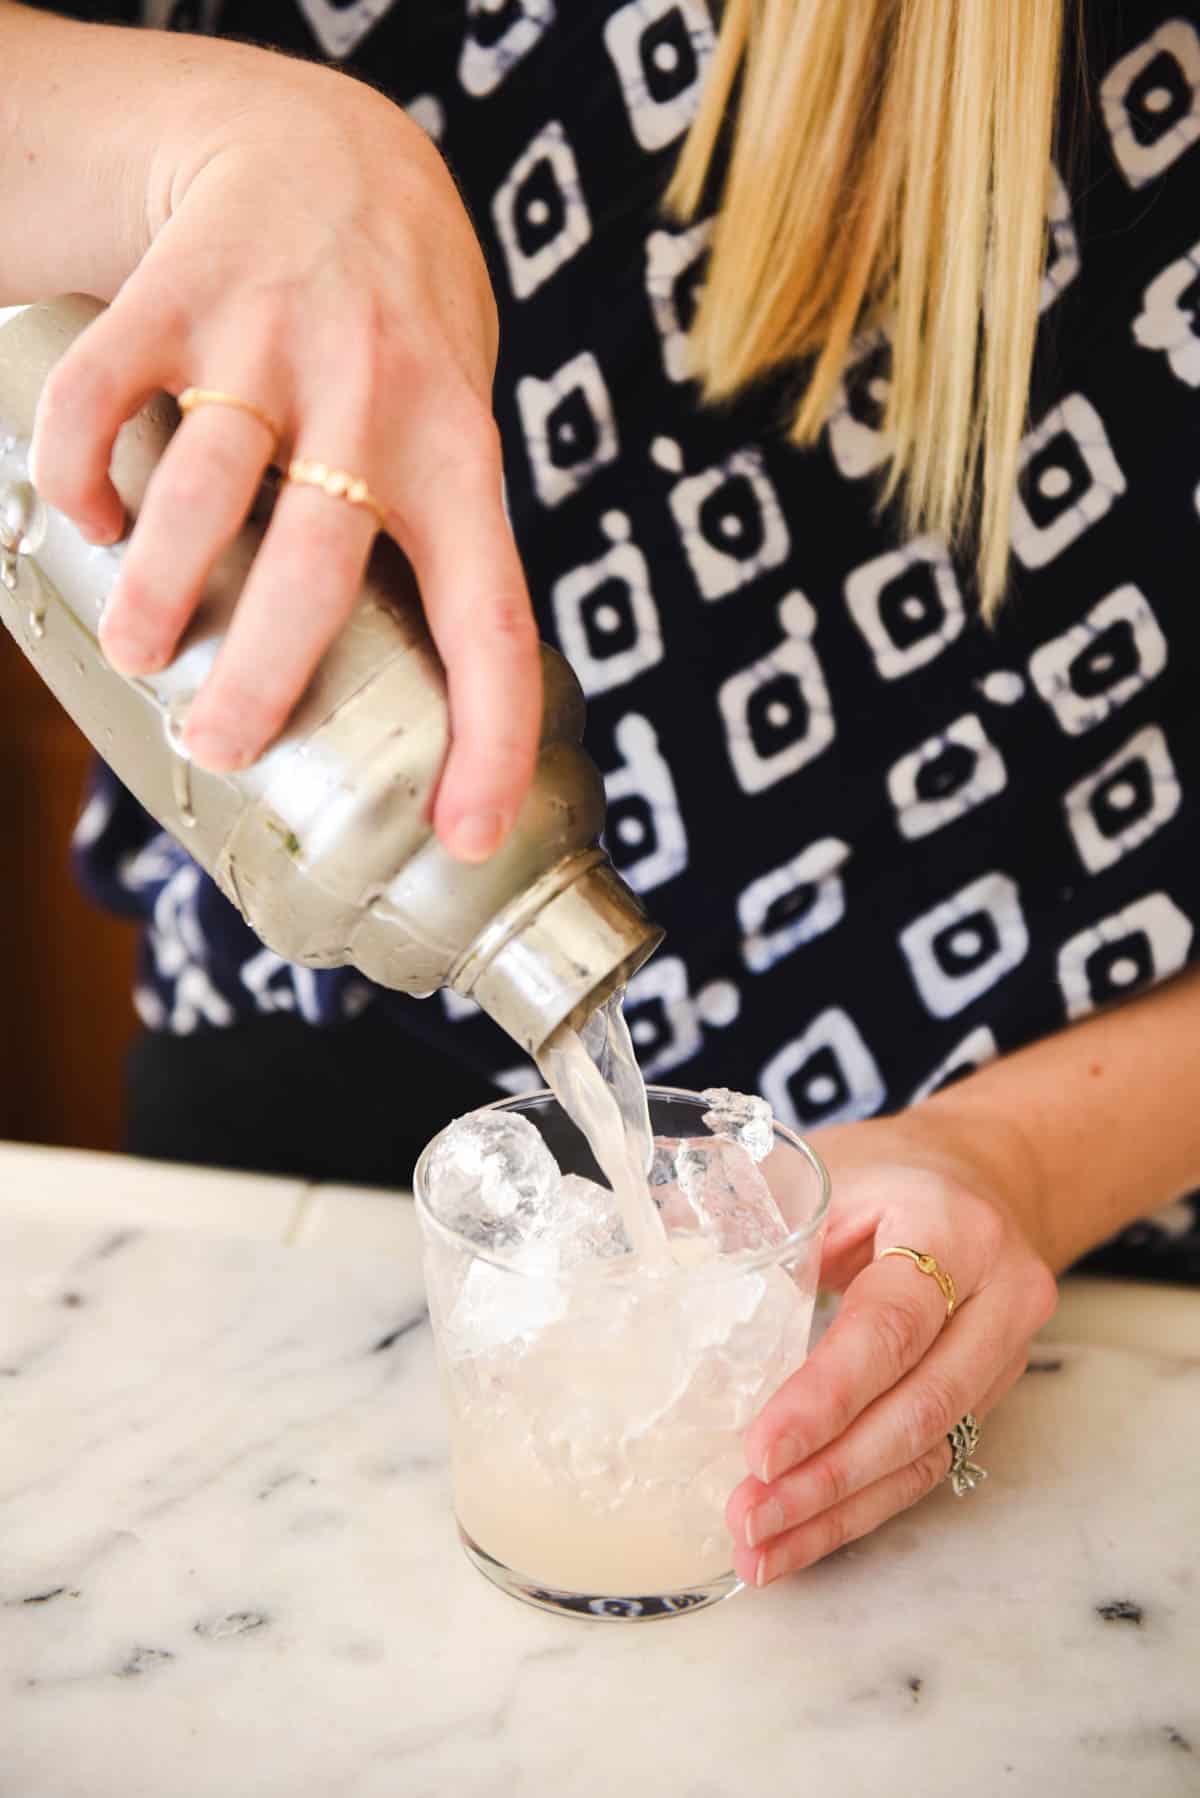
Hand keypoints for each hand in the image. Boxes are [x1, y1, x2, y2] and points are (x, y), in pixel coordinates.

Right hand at [30, 52, 539, 861]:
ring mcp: (272, 345)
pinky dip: (78, 474)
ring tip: (144, 652)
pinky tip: (85, 513)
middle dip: (263, 680)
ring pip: (199, 490)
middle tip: (224, 746)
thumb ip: (429, 549)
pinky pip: (102, 400)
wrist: (335, 156)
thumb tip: (405, 718)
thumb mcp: (456, 431)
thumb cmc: (404, 338)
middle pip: (315, 569)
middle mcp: (373, 402)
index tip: (468, 837)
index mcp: (461, 460)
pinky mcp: (177, 298)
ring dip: (154, 589)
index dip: (491, 738)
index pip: (494, 619)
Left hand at [727, 1109, 1057, 1586]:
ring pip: (926, 1451)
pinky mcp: (988, 1396)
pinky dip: (860, 1508)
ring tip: (760, 1547)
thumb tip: (645, 1236)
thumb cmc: (888, 1170)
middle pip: (918, 1407)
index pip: (890, 1327)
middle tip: (748, 1515)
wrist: (985, 1174)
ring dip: (838, 1509)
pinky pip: (927, 1464)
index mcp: (950, 1228)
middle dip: (827, 1475)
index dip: (826, 1396)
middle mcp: (997, 1297)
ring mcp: (1003, 1354)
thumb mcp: (826, 1168)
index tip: (761, 1451)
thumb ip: (751, 1207)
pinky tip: (801, 1537)